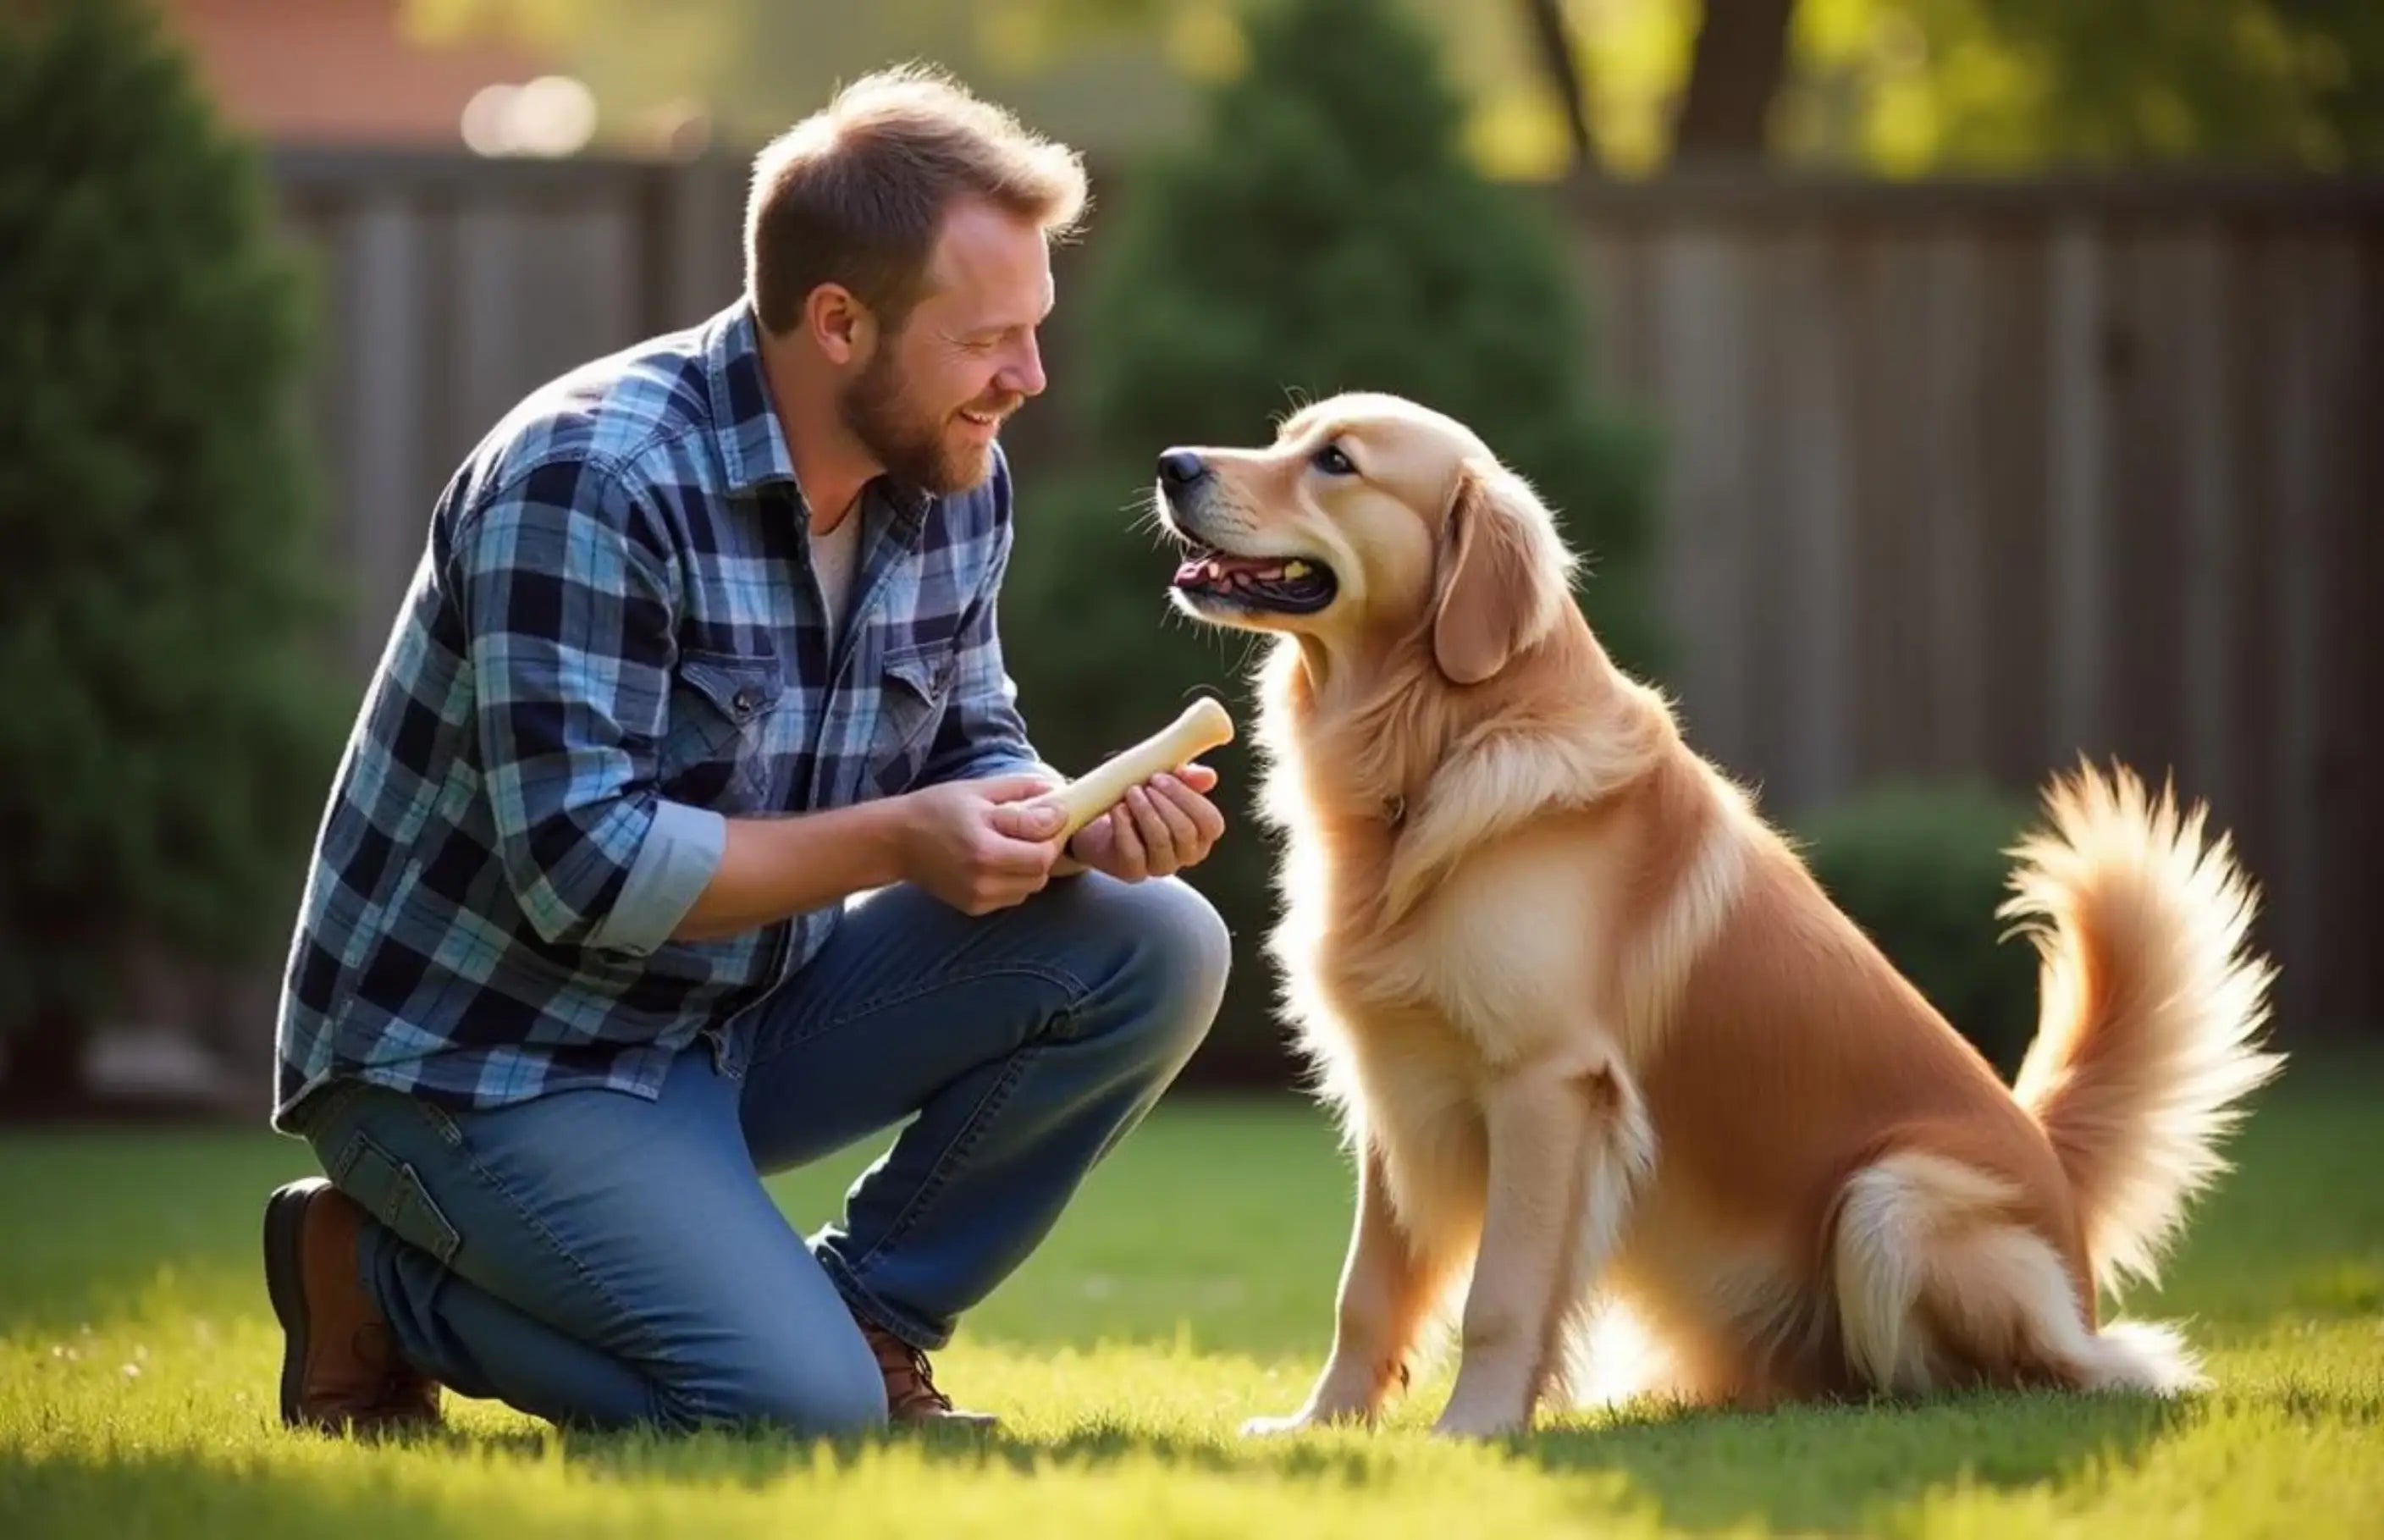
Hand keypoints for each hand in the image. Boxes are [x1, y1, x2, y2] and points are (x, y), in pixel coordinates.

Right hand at [893, 774, 1067, 914]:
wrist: (895, 842)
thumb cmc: (935, 809)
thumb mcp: (978, 791)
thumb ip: (1020, 791)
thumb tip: (1058, 792)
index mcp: (985, 848)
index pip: (1043, 851)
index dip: (1054, 832)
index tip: (1051, 816)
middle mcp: (983, 878)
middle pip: (1041, 871)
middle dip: (1044, 849)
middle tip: (1032, 830)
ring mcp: (978, 896)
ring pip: (1031, 886)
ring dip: (1031, 866)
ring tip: (1011, 845)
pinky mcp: (974, 907)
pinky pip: (1013, 896)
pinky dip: (1015, 880)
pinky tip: (997, 861)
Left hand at [1060, 764, 1224, 881]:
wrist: (1100, 823)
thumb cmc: (1139, 799)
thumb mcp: (1164, 782)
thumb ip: (1189, 777)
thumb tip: (1208, 776)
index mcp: (1201, 834)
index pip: (1210, 823)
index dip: (1189, 798)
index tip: (1163, 777)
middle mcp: (1186, 855)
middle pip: (1185, 832)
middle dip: (1164, 802)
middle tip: (1145, 784)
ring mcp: (1161, 866)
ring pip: (1161, 842)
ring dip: (1145, 811)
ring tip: (1131, 792)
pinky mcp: (1134, 872)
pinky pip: (1134, 853)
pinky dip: (1125, 827)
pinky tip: (1117, 810)